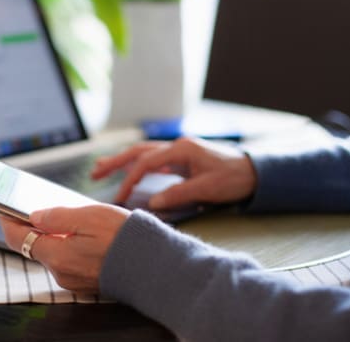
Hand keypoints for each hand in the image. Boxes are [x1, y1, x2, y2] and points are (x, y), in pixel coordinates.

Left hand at [0, 204, 129, 293]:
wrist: (154, 265)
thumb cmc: (125, 239)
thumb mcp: (89, 216)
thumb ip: (57, 217)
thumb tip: (35, 216)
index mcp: (57, 256)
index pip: (19, 239)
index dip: (8, 222)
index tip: (3, 209)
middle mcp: (60, 272)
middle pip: (34, 246)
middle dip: (33, 226)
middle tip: (35, 206)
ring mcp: (73, 280)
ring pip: (52, 253)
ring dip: (52, 235)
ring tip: (65, 216)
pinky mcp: (85, 281)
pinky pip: (67, 260)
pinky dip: (67, 245)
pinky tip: (80, 232)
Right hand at [91, 137, 256, 209]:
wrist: (254, 172)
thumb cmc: (233, 178)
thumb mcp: (207, 188)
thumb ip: (178, 194)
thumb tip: (152, 203)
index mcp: (181, 149)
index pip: (146, 163)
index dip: (129, 179)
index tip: (119, 197)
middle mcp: (176, 146)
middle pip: (138, 151)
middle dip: (115, 161)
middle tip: (94, 173)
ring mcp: (178, 151)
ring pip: (143, 154)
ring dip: (122, 161)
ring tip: (101, 169)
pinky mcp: (181, 159)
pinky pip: (153, 160)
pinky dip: (137, 166)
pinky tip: (128, 172)